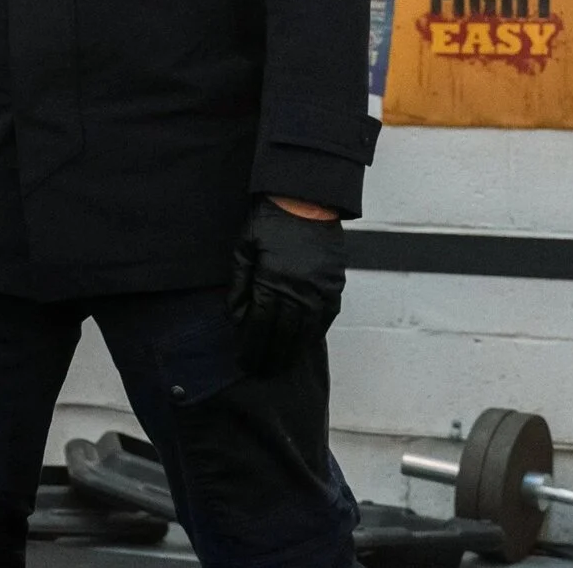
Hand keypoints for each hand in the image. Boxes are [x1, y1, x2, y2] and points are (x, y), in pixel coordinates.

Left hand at [229, 197, 346, 375]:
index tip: (245, 362)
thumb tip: (237, 317)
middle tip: (261, 372)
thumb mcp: (243, 248)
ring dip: (293, 352)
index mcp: (271, 280)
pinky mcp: (335, 285)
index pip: (259, 326)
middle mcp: (298, 290)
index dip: (251, 347)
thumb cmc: (269, 221)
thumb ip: (239, 284)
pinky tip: (303, 344)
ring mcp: (320, 290)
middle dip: (271, 357)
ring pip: (306, 333)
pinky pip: (326, 319)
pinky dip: (314, 334)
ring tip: (281, 365)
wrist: (306, 199)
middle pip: (283, 336)